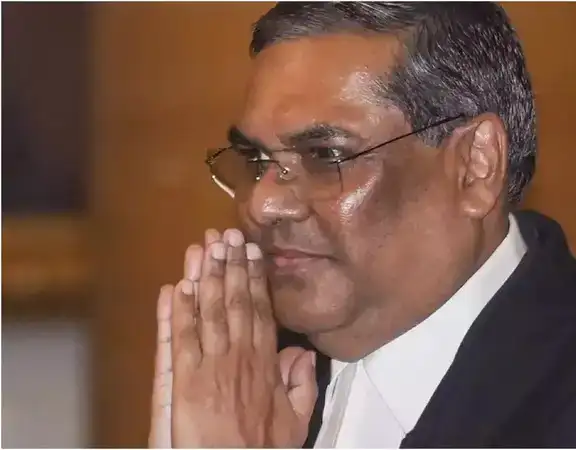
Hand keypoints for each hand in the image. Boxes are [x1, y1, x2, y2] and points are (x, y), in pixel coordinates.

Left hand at [148, 228, 317, 447]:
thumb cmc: (262, 449)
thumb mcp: (297, 420)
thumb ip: (303, 384)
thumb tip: (302, 352)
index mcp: (266, 363)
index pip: (260, 311)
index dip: (255, 279)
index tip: (253, 252)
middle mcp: (239, 356)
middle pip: (234, 302)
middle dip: (231, 265)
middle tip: (228, 234)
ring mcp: (211, 366)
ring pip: (209, 312)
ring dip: (205, 277)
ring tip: (205, 246)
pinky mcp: (185, 380)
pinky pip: (182, 339)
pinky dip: (179, 312)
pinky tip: (177, 287)